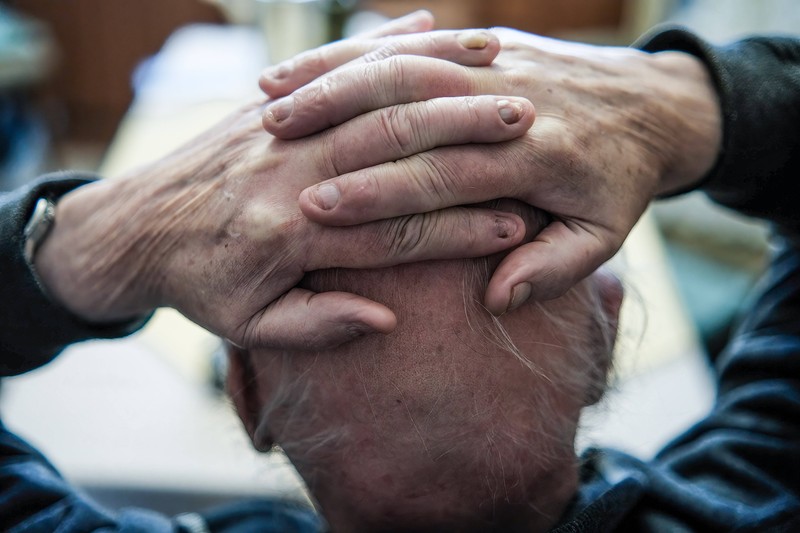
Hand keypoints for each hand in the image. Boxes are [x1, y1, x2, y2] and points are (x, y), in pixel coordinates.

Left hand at [34, 94, 533, 349]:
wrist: (135, 227)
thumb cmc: (197, 284)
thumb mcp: (245, 325)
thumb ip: (315, 326)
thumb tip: (383, 317)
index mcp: (286, 235)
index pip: (394, 229)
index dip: (460, 230)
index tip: (515, 227)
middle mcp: (289, 172)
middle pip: (394, 147)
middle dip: (467, 138)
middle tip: (531, 130)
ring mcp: (280, 132)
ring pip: (372, 98)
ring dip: (442, 87)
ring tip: (499, 79)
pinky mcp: (274, 108)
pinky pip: (336, 67)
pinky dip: (387, 47)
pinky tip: (435, 31)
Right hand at [260, 28, 721, 312]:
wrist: (655, 107)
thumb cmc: (625, 179)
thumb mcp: (608, 231)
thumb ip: (554, 270)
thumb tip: (495, 296)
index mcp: (542, 155)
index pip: (440, 176)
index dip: (374, 194)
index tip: (317, 212)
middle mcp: (512, 99)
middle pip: (406, 117)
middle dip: (333, 134)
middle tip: (273, 151)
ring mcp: (500, 63)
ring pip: (399, 69)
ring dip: (332, 86)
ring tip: (272, 108)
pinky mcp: (490, 46)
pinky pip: (412, 45)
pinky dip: (354, 55)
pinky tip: (305, 70)